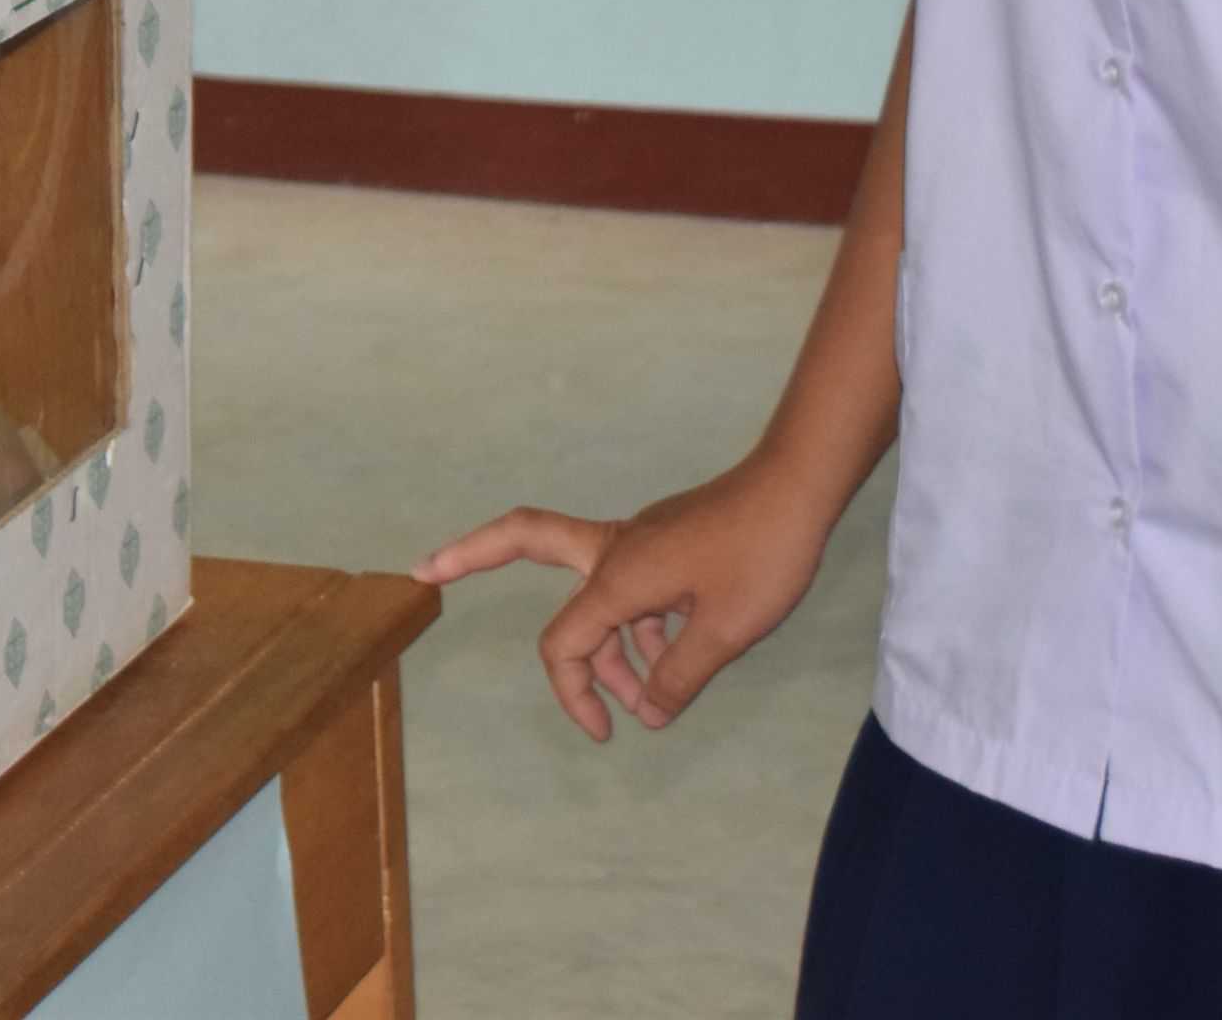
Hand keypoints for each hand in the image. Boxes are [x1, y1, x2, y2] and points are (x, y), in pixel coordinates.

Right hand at [416, 458, 838, 743]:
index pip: (564, 643)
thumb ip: (678, 676)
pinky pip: (629, 587)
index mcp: (617, 575)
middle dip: (471, 553)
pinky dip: (638, 627)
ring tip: (650, 700)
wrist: (796, 488)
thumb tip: (650, 708)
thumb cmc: (760, 555)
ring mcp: (637, 542)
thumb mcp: (725, 631)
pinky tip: (676, 658)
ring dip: (606, 644)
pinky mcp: (664, 543)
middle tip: (425, 568)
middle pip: (523, 539)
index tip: (606, 732)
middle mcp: (613, 552)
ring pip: (593, 590)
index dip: (573, 695)